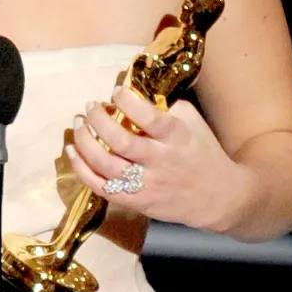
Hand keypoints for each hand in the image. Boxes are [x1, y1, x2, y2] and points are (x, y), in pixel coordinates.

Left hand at [66, 85, 251, 231]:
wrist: (218, 197)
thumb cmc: (202, 152)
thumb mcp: (193, 122)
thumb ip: (167, 106)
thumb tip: (135, 90)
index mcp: (177, 137)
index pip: (149, 118)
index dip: (127, 102)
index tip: (115, 91)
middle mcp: (161, 161)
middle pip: (121, 142)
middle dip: (98, 120)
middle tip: (90, 106)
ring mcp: (147, 184)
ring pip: (106, 165)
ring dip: (85, 142)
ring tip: (78, 124)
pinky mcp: (137, 201)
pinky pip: (102, 188)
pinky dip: (82, 170)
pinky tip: (73, 152)